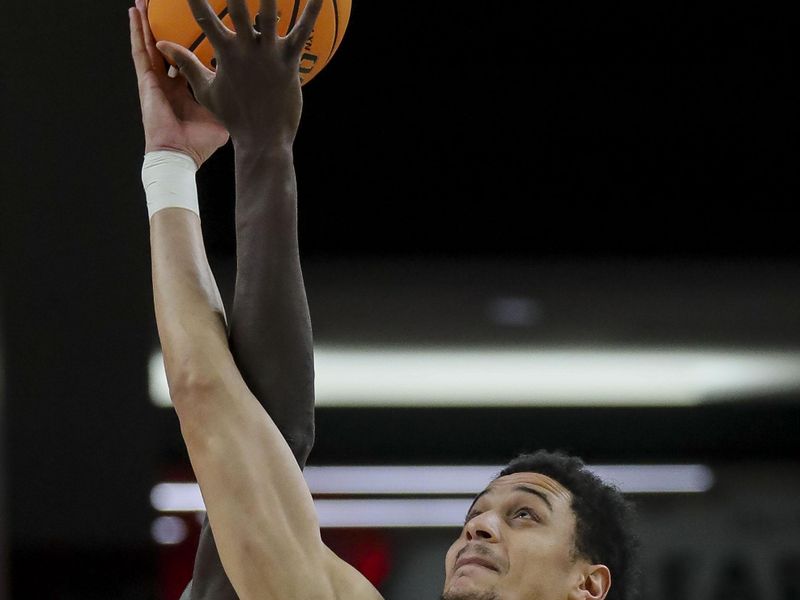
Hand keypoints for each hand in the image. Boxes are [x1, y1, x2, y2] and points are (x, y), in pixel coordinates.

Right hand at [129, 0, 228, 165]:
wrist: (181, 155)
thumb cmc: (200, 142)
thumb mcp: (221, 116)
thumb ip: (231, 100)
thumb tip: (252, 89)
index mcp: (187, 89)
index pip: (189, 59)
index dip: (190, 42)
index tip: (198, 25)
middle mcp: (171, 81)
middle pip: (168, 45)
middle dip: (166, 24)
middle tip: (166, 4)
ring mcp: (157, 79)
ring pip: (151, 41)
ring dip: (148, 19)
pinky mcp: (147, 80)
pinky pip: (140, 50)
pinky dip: (136, 30)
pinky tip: (134, 12)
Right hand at [155, 0, 322, 149]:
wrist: (262, 140)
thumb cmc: (235, 118)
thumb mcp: (206, 91)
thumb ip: (187, 64)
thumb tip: (163, 45)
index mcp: (224, 53)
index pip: (202, 15)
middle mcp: (245, 49)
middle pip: (235, 6)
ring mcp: (268, 55)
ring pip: (269, 13)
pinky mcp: (290, 62)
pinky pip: (303, 32)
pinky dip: (311, 11)